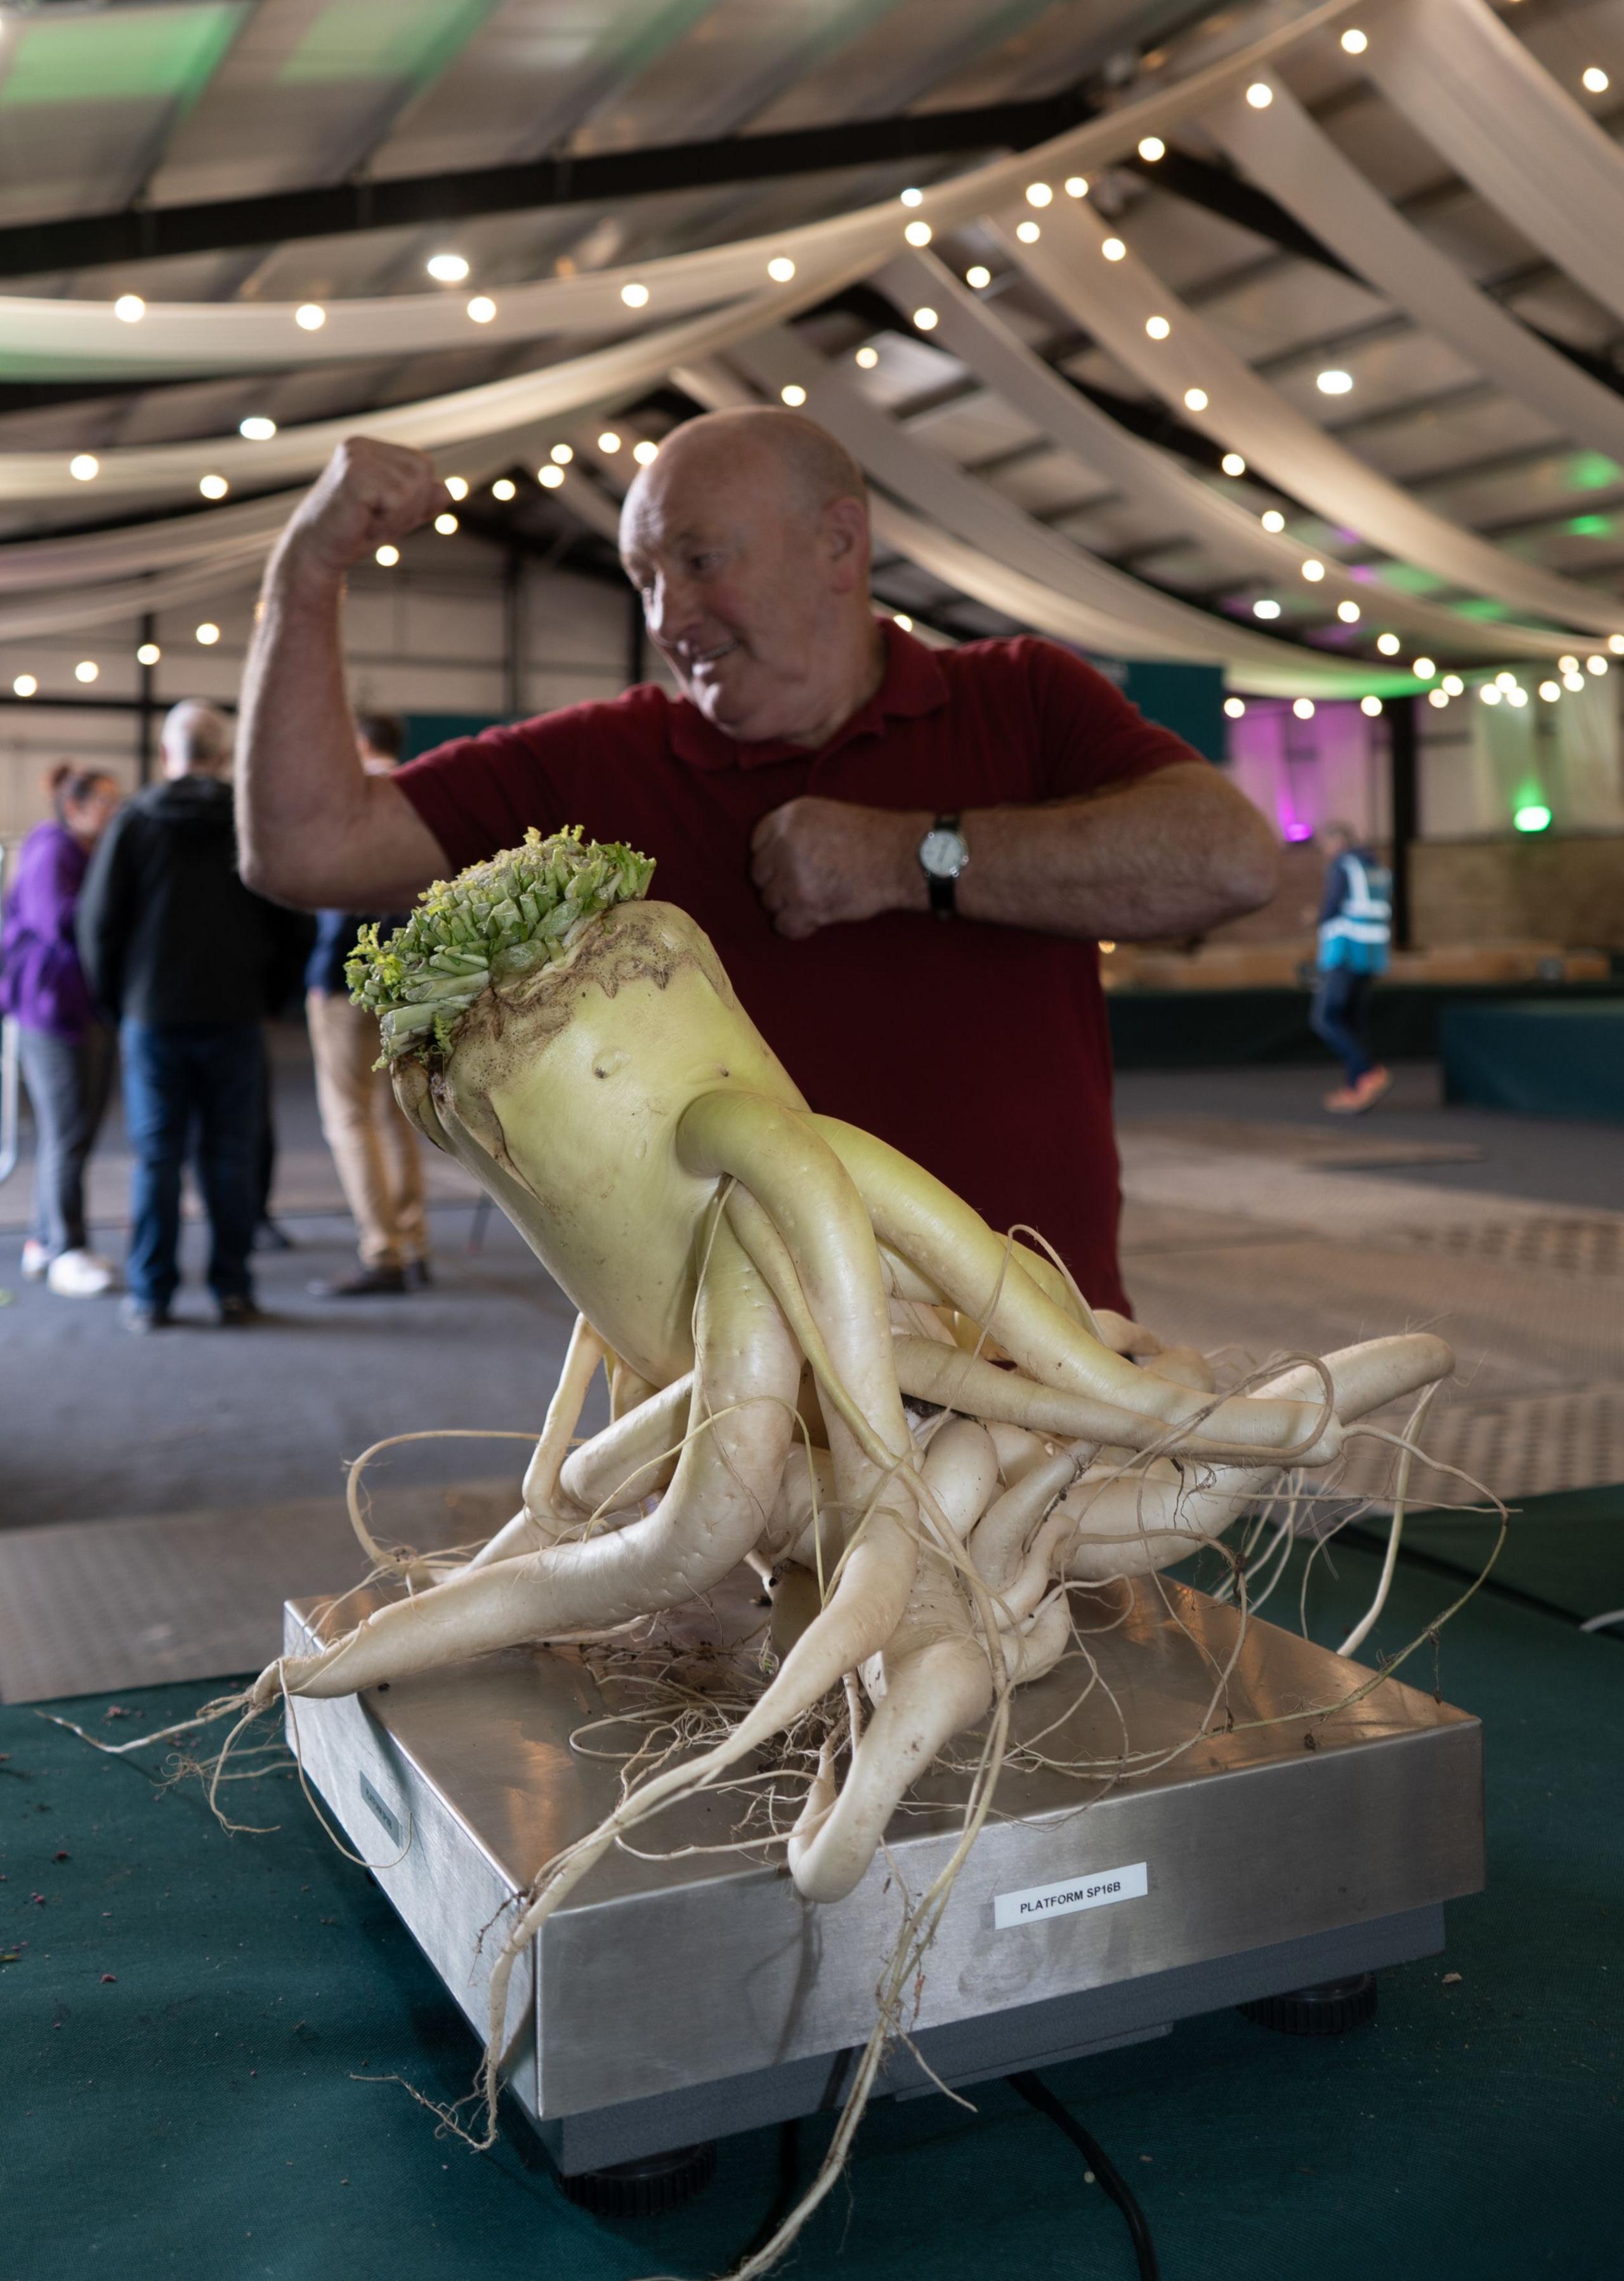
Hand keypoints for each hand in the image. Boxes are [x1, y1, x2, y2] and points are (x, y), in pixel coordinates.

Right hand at [276, 437, 448, 589]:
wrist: (316, 553)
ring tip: (368, 520)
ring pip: (414, 485)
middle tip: (376, 519)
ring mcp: (356, 457)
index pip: (422, 465)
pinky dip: (388, 520)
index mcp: (369, 447)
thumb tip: (448, 490)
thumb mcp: (396, 514)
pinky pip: (399, 499)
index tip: (383, 511)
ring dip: (398, 515)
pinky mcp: (354, 475)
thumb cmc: (354, 533)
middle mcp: (361, 445)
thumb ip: (422, 501)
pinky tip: (363, 523)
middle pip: (424, 471)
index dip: (416, 497)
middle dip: (411, 505)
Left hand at [750, 797, 927, 939]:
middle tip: (804, 886)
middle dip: (778, 884)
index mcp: (789, 817)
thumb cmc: (872, 837)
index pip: (757, 843)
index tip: (785, 867)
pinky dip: (798, 927)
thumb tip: (771, 855)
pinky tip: (814, 920)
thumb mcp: (827, 815)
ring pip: (770, 902)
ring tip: (816, 900)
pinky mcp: (805, 905)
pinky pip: (783, 925)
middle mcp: (785, 844)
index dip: (771, 859)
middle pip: (759, 875)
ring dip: (789, 906)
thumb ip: (795, 830)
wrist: (901, 858)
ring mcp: (793, 876)